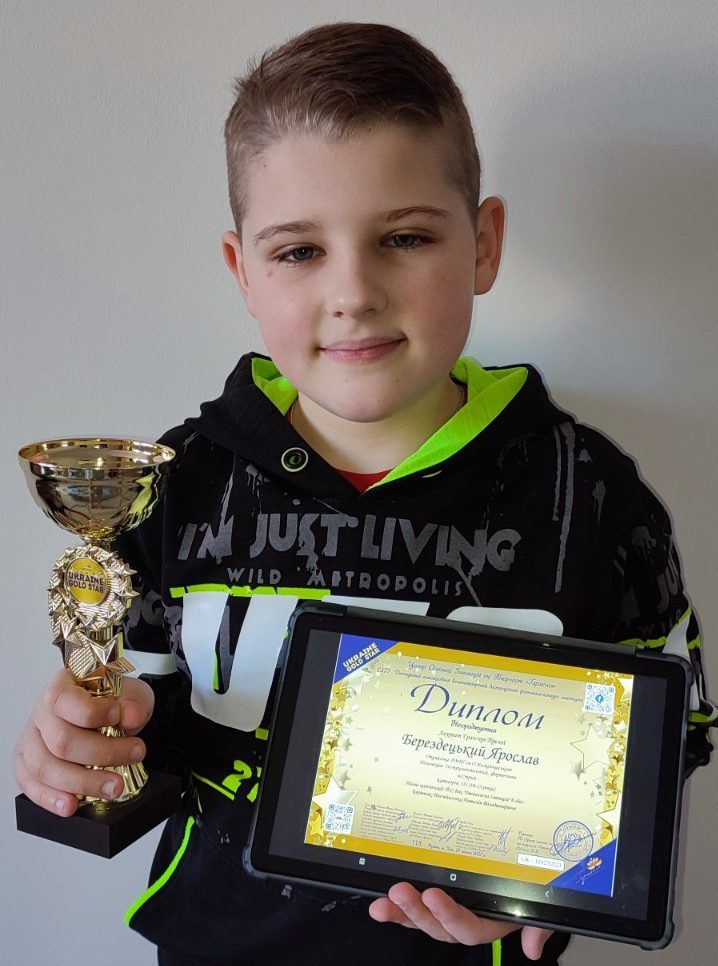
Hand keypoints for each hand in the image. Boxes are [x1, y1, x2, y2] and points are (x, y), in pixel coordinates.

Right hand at [14, 668, 154, 816]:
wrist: (107, 717)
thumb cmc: (111, 702)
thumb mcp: (131, 694)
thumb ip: (134, 703)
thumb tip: (132, 716)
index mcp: (60, 687)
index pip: (62, 699)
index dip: (91, 712)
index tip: (118, 716)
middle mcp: (41, 714)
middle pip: (61, 740)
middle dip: (102, 753)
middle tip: (134, 754)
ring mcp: (31, 741)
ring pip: (46, 767)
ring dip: (83, 782)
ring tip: (114, 786)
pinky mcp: (27, 766)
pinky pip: (32, 786)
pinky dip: (52, 799)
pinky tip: (72, 805)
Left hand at [369, 882, 552, 959]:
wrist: (527, 874)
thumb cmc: (530, 889)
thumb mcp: (540, 906)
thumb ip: (537, 925)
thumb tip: (533, 947)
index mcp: (489, 922)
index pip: (468, 926)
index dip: (449, 914)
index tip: (432, 894)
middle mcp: (465, 921)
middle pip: (439, 926)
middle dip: (417, 911)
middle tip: (400, 891)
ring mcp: (446, 913)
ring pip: (422, 920)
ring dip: (401, 912)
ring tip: (383, 901)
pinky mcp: (432, 903)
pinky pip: (412, 911)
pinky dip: (395, 911)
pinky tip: (378, 906)